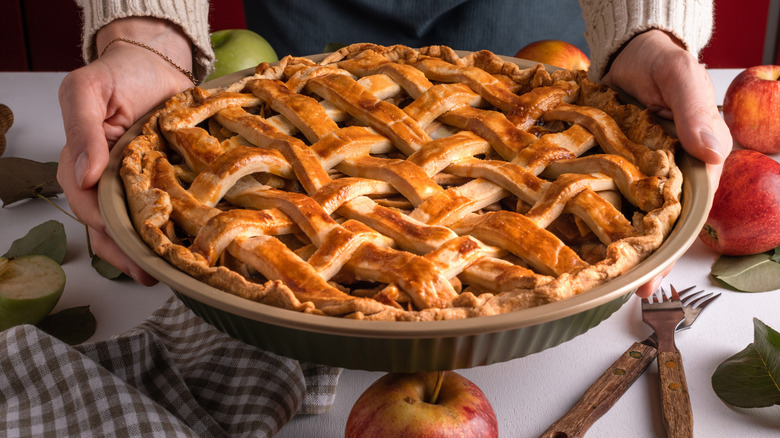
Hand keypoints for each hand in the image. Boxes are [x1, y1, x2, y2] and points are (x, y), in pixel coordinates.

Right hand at [57, 17, 194, 284]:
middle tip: (149, 274)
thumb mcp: (87, 91)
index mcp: (82, 162)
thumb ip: (81, 129)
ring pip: (135, 224)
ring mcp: (135, 182)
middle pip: (109, 225)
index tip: (125, 242)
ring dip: (148, 250)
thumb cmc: (119, 73)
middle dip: (127, 253)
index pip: (86, 204)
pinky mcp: (163, 180)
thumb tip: (83, 176)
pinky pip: (164, 209)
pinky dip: (170, 229)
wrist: (157, 61)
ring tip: (167, 272)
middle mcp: (107, 179)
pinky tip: (185, 246)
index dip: (103, 225)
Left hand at [604, 29, 732, 297]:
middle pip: (647, 226)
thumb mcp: (681, 80)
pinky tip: (561, 233)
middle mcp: (656, 176)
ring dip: (605, 244)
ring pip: (617, 215)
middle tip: (618, 291)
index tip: (653, 279)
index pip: (682, 217)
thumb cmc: (661, 63)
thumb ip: (694, 112)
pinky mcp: (598, 162)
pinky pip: (588, 189)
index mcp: (686, 166)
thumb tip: (711, 151)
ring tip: (587, 277)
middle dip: (635, 260)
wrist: (627, 49)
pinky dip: (578, 210)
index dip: (668, 251)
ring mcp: (624, 172)